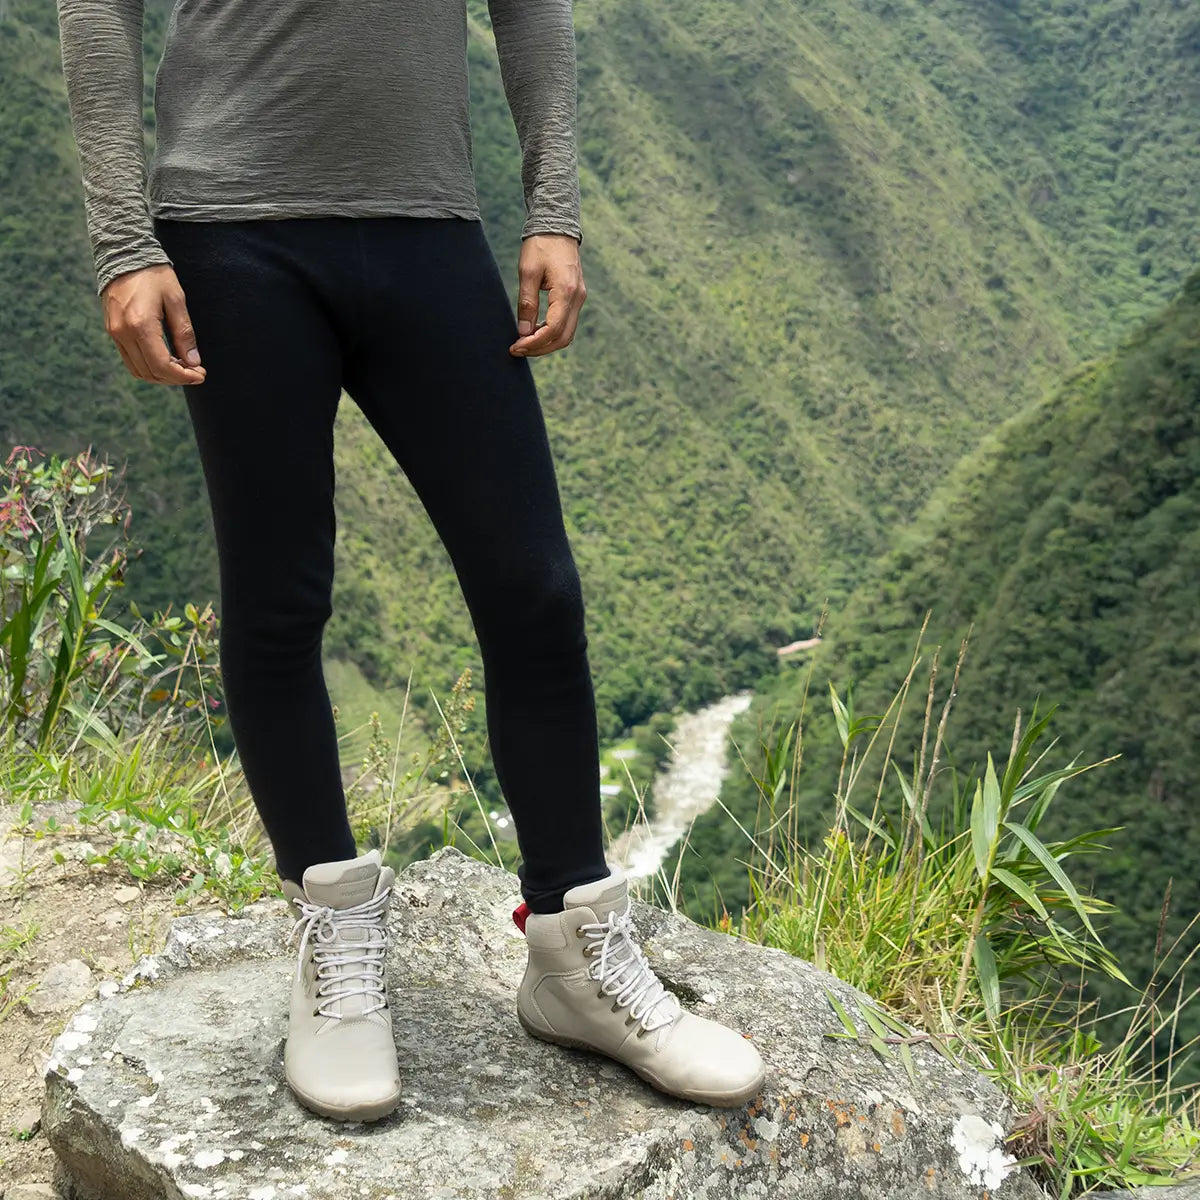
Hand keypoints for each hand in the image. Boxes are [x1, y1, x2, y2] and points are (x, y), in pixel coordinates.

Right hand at [101, 263, 206, 384]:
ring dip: (162, 375)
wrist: (124, 255)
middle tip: (196, 372)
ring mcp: (115, 333)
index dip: (184, 377)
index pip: (162, 366)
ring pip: (139, 370)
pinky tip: (167, 359)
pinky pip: (130, 360)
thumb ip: (184, 334)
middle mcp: (123, 333)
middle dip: (176, 378)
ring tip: (183, 367)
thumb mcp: (176, 301)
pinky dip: (149, 366)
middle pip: (150, 372)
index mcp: (140, 325)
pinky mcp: (113, 331)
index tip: (201, 375)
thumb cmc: (154, 275)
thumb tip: (193, 362)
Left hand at [509, 233, 585, 357]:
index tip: (516, 347)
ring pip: (566, 334)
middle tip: (518, 350)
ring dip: (546, 343)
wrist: (556, 226)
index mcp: (566, 292)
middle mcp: (578, 298)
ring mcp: (579, 298)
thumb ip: (527, 304)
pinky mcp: (576, 297)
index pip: (553, 330)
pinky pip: (567, 323)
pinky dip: (552, 333)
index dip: (534, 343)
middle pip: (563, 338)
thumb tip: (524, 332)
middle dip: (540, 348)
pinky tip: (535, 331)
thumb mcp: (527, 272)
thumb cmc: (540, 246)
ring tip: (524, 343)